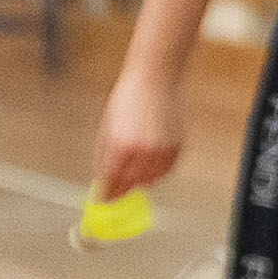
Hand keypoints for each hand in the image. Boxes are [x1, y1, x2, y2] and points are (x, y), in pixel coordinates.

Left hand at [88, 61, 182, 205]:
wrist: (156, 78)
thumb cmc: (129, 96)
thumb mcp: (107, 126)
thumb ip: (103, 155)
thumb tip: (100, 176)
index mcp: (121, 145)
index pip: (112, 180)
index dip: (106, 193)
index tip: (102, 200)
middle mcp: (143, 151)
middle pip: (131, 183)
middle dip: (121, 188)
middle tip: (115, 190)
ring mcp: (162, 149)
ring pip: (150, 180)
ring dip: (139, 181)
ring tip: (132, 174)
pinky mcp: (177, 147)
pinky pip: (166, 171)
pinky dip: (157, 174)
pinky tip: (148, 167)